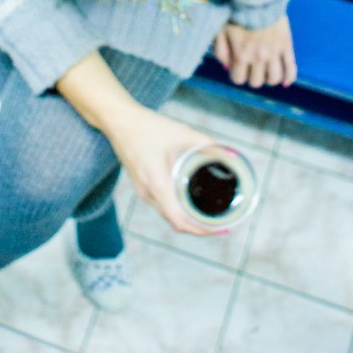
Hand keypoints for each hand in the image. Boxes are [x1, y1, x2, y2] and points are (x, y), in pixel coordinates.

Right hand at [106, 105, 219, 235]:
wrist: (119, 121)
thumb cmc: (149, 126)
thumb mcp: (182, 133)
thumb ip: (208, 144)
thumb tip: (233, 154)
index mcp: (157, 184)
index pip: (179, 221)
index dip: (201, 231)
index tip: (220, 229)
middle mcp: (148, 193)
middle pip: (175, 222)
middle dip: (199, 227)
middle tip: (221, 222)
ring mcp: (142, 191)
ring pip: (168, 214)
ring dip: (187, 219)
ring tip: (208, 214)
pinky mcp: (140, 186)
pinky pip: (161, 205)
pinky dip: (177, 209)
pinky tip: (188, 202)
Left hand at [214, 15, 296, 87]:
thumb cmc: (236, 12)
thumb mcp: (220, 30)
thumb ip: (221, 51)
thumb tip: (226, 67)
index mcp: (241, 55)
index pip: (238, 79)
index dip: (237, 74)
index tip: (238, 67)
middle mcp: (258, 58)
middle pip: (256, 82)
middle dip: (252, 76)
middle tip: (252, 67)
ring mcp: (274, 53)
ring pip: (274, 78)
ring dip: (269, 78)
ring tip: (266, 70)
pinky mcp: (286, 46)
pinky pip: (291, 68)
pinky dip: (289, 77)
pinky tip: (284, 80)